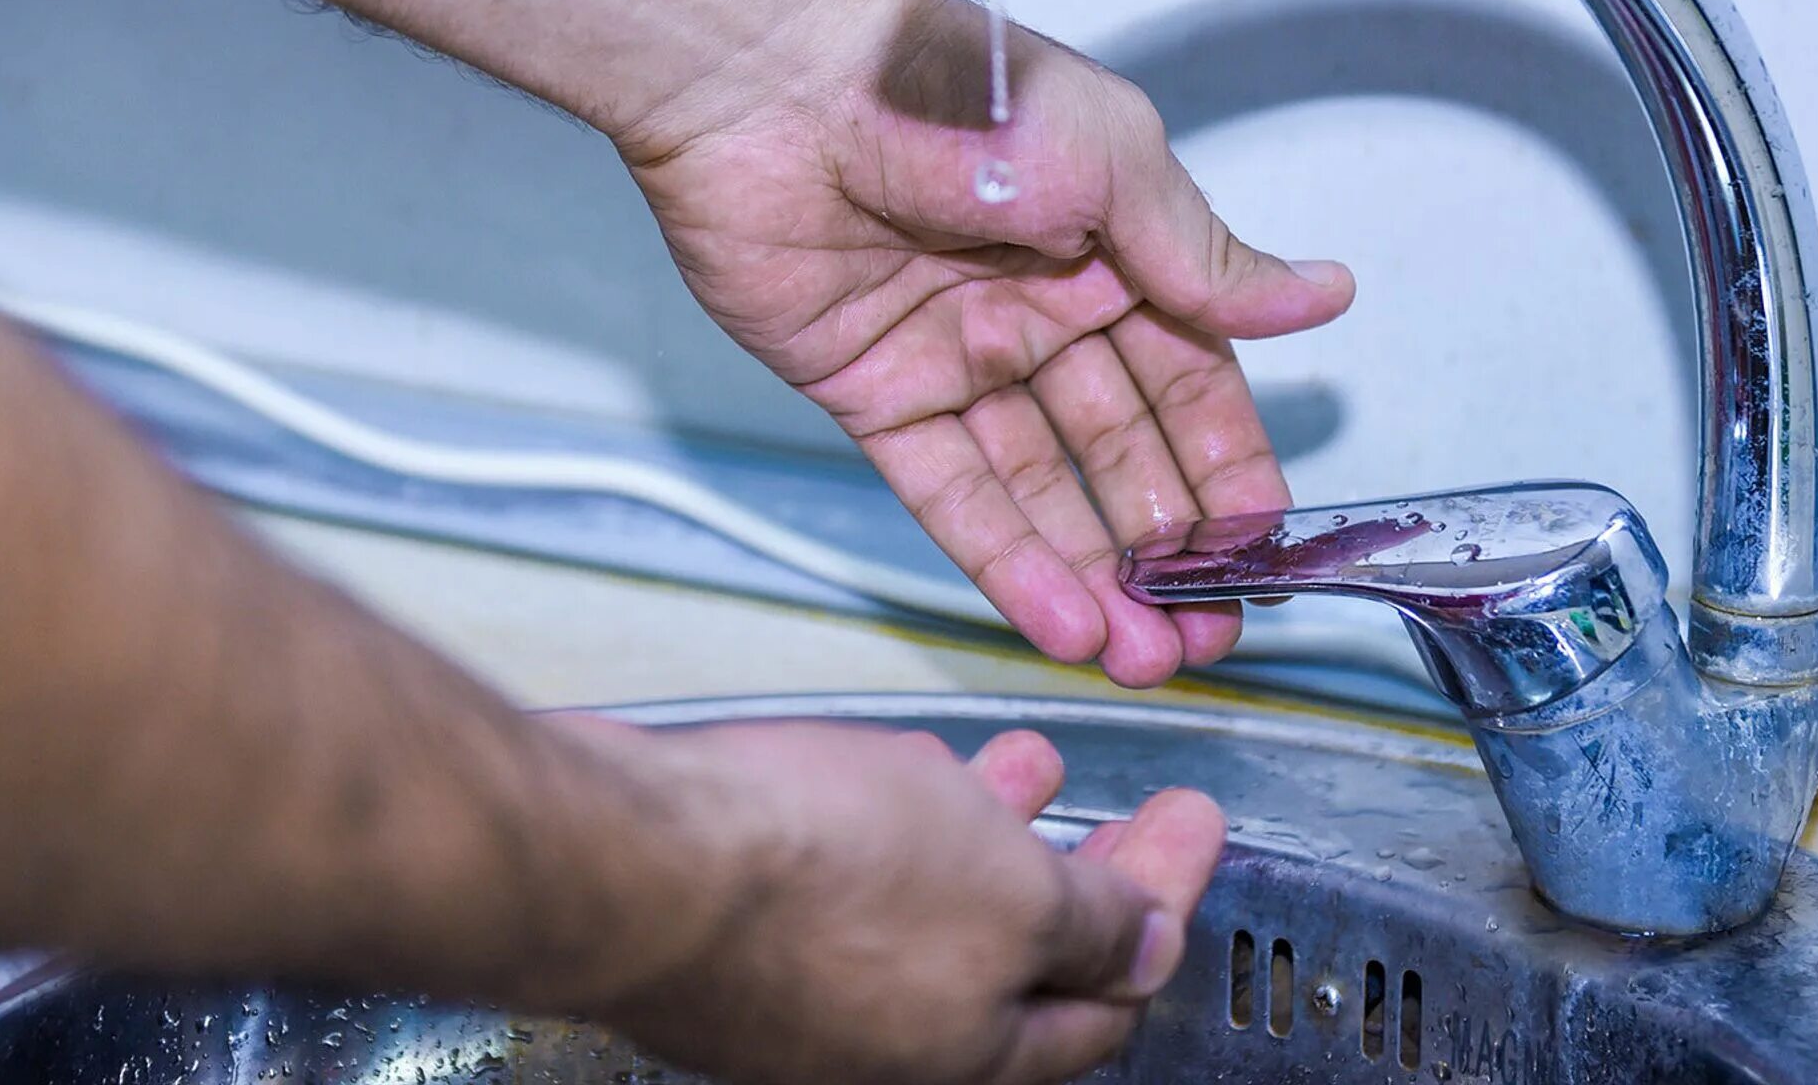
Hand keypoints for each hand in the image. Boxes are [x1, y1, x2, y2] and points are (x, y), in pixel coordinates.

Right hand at [555, 717, 1224, 1084]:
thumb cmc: (808, 880)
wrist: (627, 855)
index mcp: (967, 1054)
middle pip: (1021, 963)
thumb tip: (1149, 947)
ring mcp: (811, 991)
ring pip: (936, 912)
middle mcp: (886, 1041)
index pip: (1102, 1003)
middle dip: (1089, 873)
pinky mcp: (750, 930)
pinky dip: (909, 827)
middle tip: (1135, 812)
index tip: (1190, 833)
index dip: (1161, 909)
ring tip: (1031, 764)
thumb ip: (1092, 925)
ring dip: (999, 832)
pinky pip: (861, 883)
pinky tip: (913, 769)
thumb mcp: (1008, 892)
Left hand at [629, 0, 1354, 685]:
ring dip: (1094, 577)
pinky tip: (1062, 624)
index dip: (1228, 469)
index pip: (1191, 380)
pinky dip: (1006, 560)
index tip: (1264, 554)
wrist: (776, 87)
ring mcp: (958, 359)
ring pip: (1043, 489)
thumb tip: (1325, 296)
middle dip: (1167, 549)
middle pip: (1120, 451)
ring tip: (1145, 661)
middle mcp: (1040, 312)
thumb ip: (1202, 259)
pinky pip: (953, 491)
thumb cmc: (953, 93)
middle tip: (1209, 636)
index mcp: (1112, 251)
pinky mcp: (876, 395)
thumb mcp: (1111, 164)